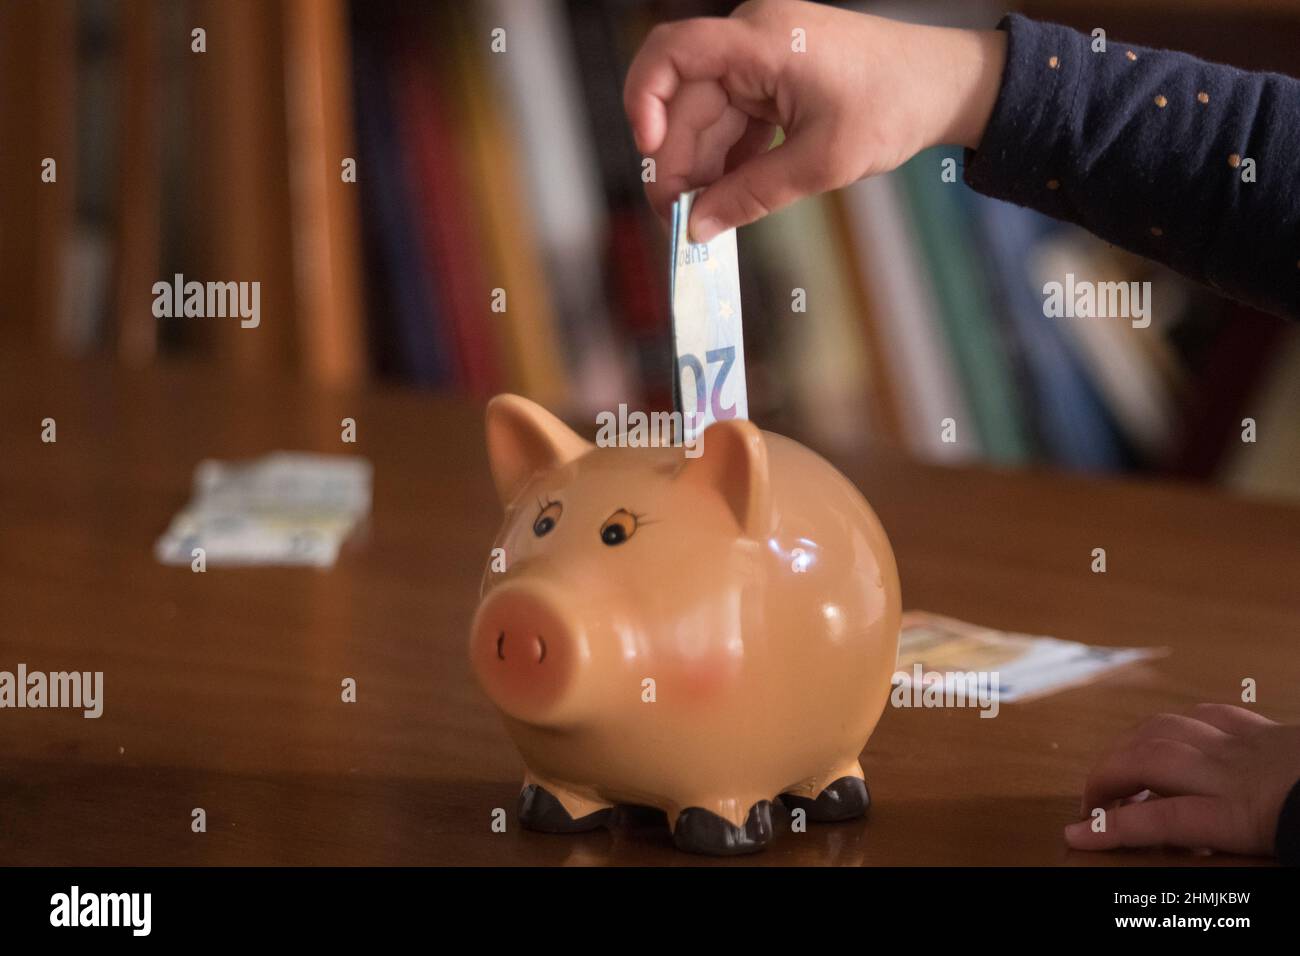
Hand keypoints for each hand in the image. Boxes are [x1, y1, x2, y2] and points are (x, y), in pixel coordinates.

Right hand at [623, 0, 1005, 241]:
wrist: (946, 86)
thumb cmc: (895, 106)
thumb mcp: (821, 164)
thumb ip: (751, 196)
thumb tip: (697, 230)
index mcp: (763, 40)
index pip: (673, 53)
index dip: (644, 100)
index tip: (649, 154)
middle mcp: (753, 40)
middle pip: (687, 99)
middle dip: (677, 161)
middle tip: (677, 220)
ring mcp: (762, 59)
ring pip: (707, 115)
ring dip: (700, 167)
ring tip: (700, 218)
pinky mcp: (773, 80)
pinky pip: (733, 119)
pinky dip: (727, 159)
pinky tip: (725, 197)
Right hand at [1065, 704, 1299, 856]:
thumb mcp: (1275, 857)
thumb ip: (1227, 851)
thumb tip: (1183, 853)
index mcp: (1241, 812)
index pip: (1156, 821)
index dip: (1109, 829)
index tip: (1074, 837)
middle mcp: (1234, 771)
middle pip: (1146, 761)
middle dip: (1105, 777)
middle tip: (1088, 802)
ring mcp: (1248, 744)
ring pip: (1167, 728)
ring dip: (1130, 747)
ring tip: (1118, 770)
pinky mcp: (1265, 729)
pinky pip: (1209, 715)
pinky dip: (1178, 724)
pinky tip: (1172, 738)